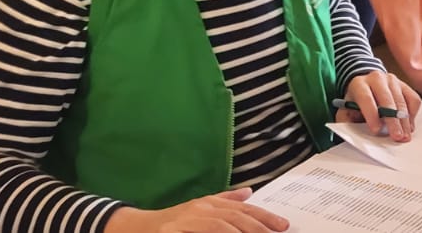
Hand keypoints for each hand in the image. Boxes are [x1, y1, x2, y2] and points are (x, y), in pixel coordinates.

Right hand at [106, 188, 288, 232]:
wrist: (138, 228)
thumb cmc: (174, 221)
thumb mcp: (200, 208)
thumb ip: (225, 201)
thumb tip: (250, 192)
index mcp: (209, 203)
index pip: (242, 209)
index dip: (264, 216)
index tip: (283, 226)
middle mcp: (200, 210)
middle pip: (234, 218)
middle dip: (257, 227)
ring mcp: (186, 221)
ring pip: (220, 226)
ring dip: (240, 232)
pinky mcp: (173, 231)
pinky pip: (202, 232)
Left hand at [338, 71, 419, 141]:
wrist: (367, 85)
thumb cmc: (357, 101)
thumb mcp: (347, 110)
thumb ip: (348, 120)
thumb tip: (353, 132)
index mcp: (359, 84)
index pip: (366, 98)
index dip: (371, 114)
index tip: (376, 130)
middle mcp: (377, 78)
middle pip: (387, 100)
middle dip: (393, 120)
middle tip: (396, 136)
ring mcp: (392, 80)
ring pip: (402, 101)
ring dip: (405, 121)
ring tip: (405, 136)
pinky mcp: (404, 85)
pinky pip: (413, 99)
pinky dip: (413, 114)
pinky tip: (409, 126)